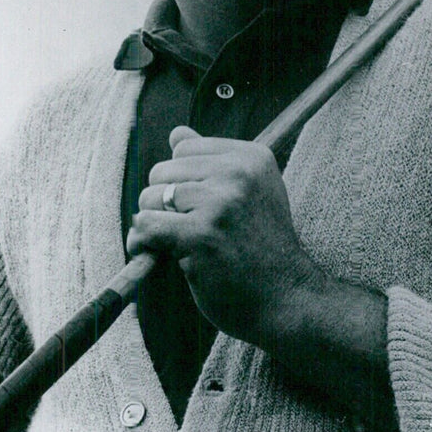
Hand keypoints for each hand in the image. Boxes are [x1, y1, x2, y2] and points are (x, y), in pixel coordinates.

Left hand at [127, 127, 323, 344]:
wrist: (287, 298)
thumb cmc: (264, 250)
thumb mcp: (251, 193)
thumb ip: (213, 162)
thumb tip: (176, 132)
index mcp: (252, 157)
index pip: (184, 148)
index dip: (184, 180)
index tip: (202, 208)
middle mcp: (239, 173)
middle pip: (164, 170)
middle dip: (166, 202)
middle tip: (191, 230)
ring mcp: (220, 202)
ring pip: (150, 197)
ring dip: (156, 224)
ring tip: (182, 244)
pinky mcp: (201, 234)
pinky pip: (145, 225)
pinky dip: (144, 243)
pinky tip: (162, 255)